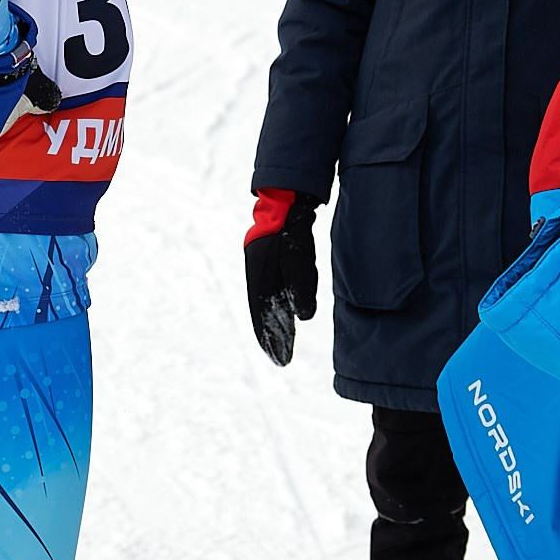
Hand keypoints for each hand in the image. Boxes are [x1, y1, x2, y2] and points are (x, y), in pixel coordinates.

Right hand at [244, 189, 319, 365]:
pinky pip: (272, 291)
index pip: (261, 312)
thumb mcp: (300, 259)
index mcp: (258, 272)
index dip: (268, 336)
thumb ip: (301, 288)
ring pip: (268, 302)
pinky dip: (278, 307)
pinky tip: (287, 317)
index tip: (277, 356)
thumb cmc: (294, 229)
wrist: (288, 200)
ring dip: (276, 323)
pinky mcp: (270, 261)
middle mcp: (256, 272)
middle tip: (281, 358)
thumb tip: (304, 318)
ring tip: (284, 345)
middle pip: (262, 310)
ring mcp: (261, 266)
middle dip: (272, 335)